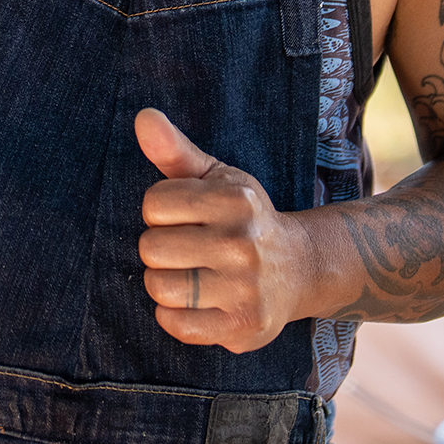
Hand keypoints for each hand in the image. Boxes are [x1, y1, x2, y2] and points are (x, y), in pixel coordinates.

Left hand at [135, 108, 306, 353]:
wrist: (300, 269)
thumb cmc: (243, 219)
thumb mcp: (217, 179)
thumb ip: (176, 150)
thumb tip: (143, 117)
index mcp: (235, 199)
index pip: (153, 204)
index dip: (160, 212)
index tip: (183, 217)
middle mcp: (242, 243)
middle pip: (151, 248)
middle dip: (160, 249)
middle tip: (186, 250)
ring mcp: (245, 288)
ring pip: (159, 288)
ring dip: (164, 284)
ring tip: (189, 275)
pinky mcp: (243, 326)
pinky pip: (176, 325)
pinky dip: (174, 316)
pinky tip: (195, 303)